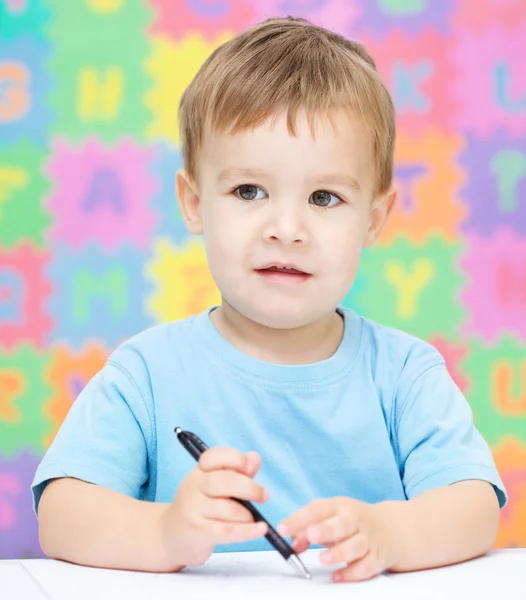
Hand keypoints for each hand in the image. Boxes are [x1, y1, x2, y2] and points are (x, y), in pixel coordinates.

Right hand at [161, 447, 268, 568]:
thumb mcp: (215, 485)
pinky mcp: (198, 531)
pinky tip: (261, 529)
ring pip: (228, 509)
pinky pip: (228, 531)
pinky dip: (248, 531)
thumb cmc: (201, 506)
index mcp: (199, 471)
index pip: (214, 456)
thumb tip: (254, 457)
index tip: (249, 466)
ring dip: (248, 515)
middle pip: (224, 481)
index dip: (234, 458)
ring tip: (252, 518)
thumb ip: (238, 472)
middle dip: (249, 488)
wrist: (172, 535)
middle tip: (264, 495)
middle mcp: (193, 486)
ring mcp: (193, 509)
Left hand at [278, 497, 394, 582]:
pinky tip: (337, 576)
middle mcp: (354, 520)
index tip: (282, 529)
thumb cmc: (350, 523)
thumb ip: (307, 530)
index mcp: (339, 506)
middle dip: (325, 529)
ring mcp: (367, 538)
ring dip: (339, 553)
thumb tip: (293, 544)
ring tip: (323, 559)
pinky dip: (352, 572)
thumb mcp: (330, 518)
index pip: (318, 509)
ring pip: (356, 545)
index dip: (299, 518)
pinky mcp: (377, 557)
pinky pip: (367, 566)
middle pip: (342, 524)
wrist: (390, 528)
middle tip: (310, 535)